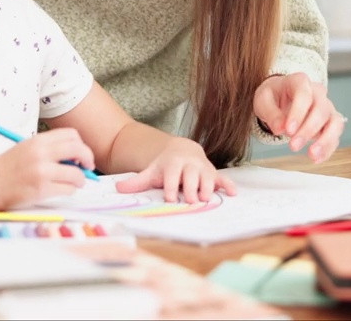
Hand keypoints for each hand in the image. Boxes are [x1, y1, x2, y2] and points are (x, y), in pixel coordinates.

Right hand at [0, 128, 95, 208]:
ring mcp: (41, 171)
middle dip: (88, 159)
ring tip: (76, 182)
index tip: (80, 154)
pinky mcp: (41, 189)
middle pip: (78, 149)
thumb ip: (49, 149)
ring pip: (76, 173)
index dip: (80, 144)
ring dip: (80, 179)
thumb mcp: (26, 149)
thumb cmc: (6, 169)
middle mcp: (40, 153)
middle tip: (88, 167)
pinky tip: (63, 190)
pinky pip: (67, 189)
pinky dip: (69, 190)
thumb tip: (76, 157)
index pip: (71, 135)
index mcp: (37, 140)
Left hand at [114, 137, 237, 203]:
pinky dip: (228, 185)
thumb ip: (137, 181)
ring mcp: (203, 168)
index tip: (170, 198)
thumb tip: (118, 188)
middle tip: (191, 201)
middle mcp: (189, 165)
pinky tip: (232, 193)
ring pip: (207, 177)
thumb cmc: (165, 166)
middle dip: (191, 188)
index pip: (172, 175)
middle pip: (191, 176)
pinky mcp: (213, 173)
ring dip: (208, 187)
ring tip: (207, 198)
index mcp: (173, 164)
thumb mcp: (151, 171)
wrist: (182, 150)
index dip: (171, 186)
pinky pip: (223, 178)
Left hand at [253, 72, 344, 162]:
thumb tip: (279, 129)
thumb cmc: (273, 96)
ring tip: (312, 155)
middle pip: (321, 109)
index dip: (298, 113)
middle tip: (293, 146)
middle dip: (308, 130)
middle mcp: (317, 93)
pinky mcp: (330, 123)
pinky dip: (328, 148)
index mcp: (299, 81)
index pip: (304, 95)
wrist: (280, 97)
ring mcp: (326, 107)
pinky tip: (316, 158)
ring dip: (325, 140)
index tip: (288, 131)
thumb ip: (270, 113)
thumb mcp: (263, 100)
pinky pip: (335, 135)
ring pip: (335, 122)